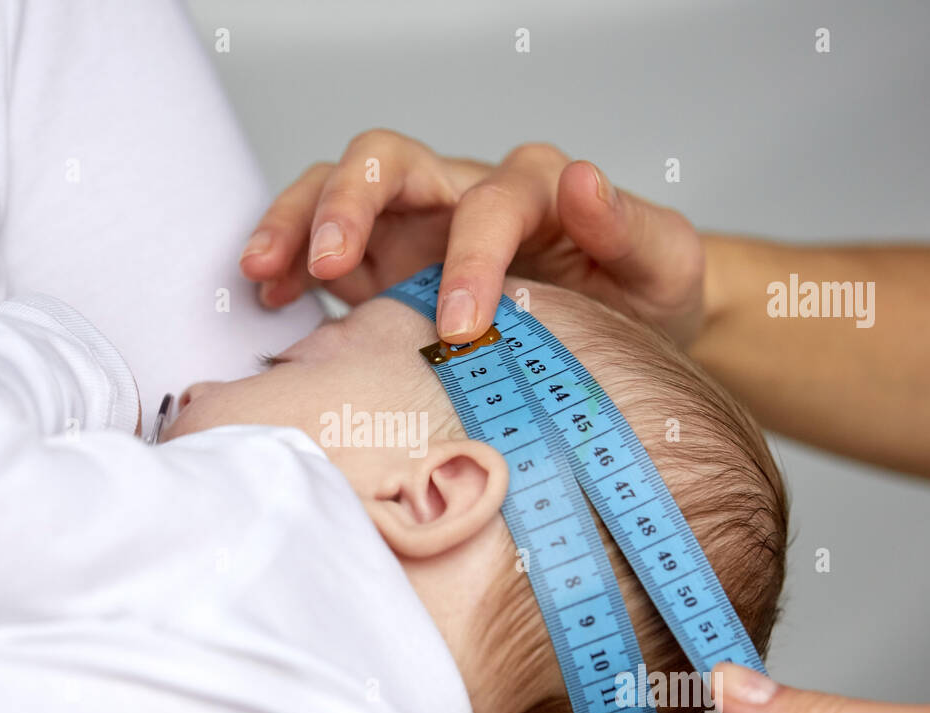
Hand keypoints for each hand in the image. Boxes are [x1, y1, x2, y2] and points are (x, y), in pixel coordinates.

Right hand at [239, 129, 705, 343]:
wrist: (624, 334)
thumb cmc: (641, 299)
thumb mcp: (664, 265)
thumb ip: (631, 226)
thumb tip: (584, 179)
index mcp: (534, 193)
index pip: (490, 202)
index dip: (470, 255)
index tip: (458, 323)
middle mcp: (464, 197)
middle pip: (390, 161)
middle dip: (352, 203)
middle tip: (330, 263)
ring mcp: (417, 228)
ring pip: (340, 190)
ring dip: (299, 221)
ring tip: (266, 269)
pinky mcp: (384, 265)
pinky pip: (323, 245)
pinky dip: (291, 260)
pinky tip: (273, 295)